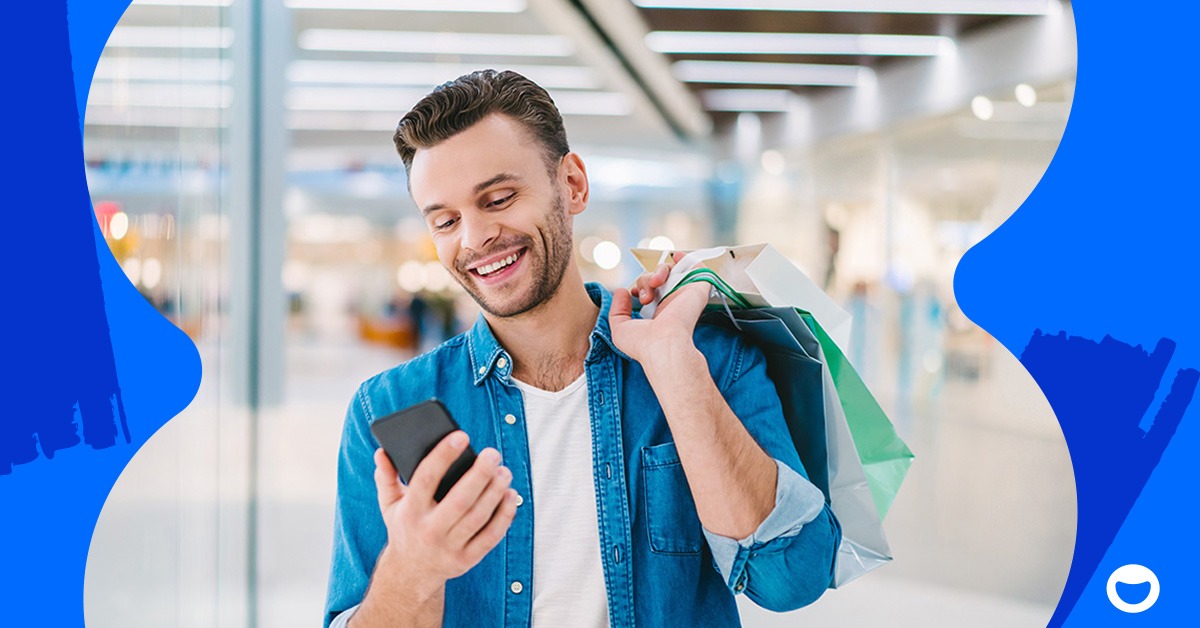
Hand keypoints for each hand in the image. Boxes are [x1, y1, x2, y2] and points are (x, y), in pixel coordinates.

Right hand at [372, 432, 518, 593]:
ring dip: (495, 492)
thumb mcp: (389, 505)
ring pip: (478, 517)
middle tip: (492, 453)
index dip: (444, 455)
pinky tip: (510, 496)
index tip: (461, 436)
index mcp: (410, 512)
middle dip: (480, 474)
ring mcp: (449, 548)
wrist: (410, 574)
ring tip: (504, 471)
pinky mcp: (467, 560)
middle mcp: (429, 531)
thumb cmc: (405, 528)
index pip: (426, 479)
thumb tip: (381, 452)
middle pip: (460, 499)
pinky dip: (504, 515)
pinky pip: (491, 536)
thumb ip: (386, 477)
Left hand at [610, 251, 709, 365]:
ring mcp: (684, 295)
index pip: (650, 291)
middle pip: (656, 278)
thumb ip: (617, 310)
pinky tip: (675, 256)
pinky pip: (696, 267)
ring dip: (658, 271)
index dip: (639, 286)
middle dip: (644, 280)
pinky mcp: (697, 288)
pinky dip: (686, 258)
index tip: (633, 294)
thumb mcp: (620, 328)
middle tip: (645, 297)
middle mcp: (672, 303)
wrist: (663, 345)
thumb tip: (622, 291)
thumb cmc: (643, 343)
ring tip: (655, 283)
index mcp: (658, 313)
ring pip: (671, 271)